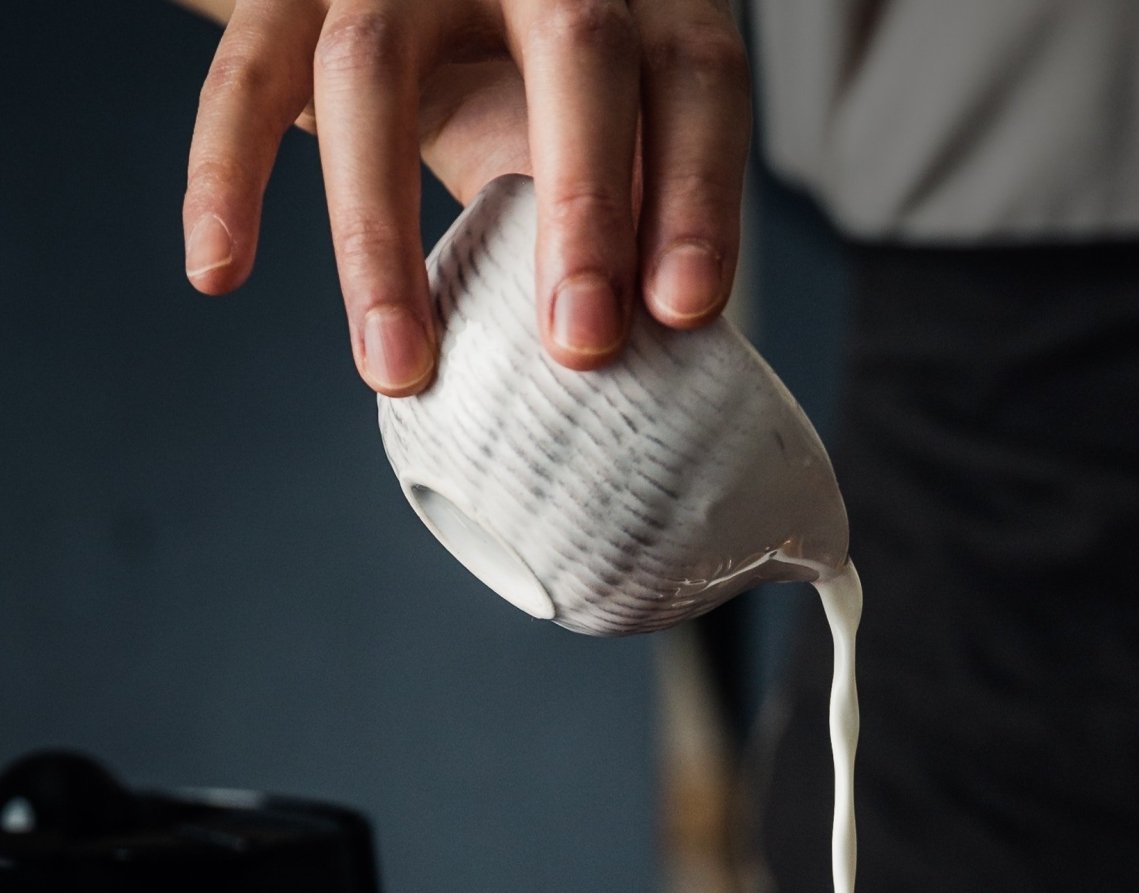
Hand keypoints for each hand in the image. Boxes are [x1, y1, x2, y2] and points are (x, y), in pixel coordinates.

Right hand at [182, 0, 749, 394]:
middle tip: (579, 344)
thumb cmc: (539, 86)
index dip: (696, 196)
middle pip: (572, 49)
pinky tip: (217, 271)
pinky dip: (226, 175)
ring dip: (383, 234)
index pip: (690, 79)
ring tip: (396, 368)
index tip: (684, 312)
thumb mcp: (602, 129)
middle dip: (582, 207)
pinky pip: (247, 73)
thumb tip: (656, 373)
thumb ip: (626, 214)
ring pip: (376, 67)